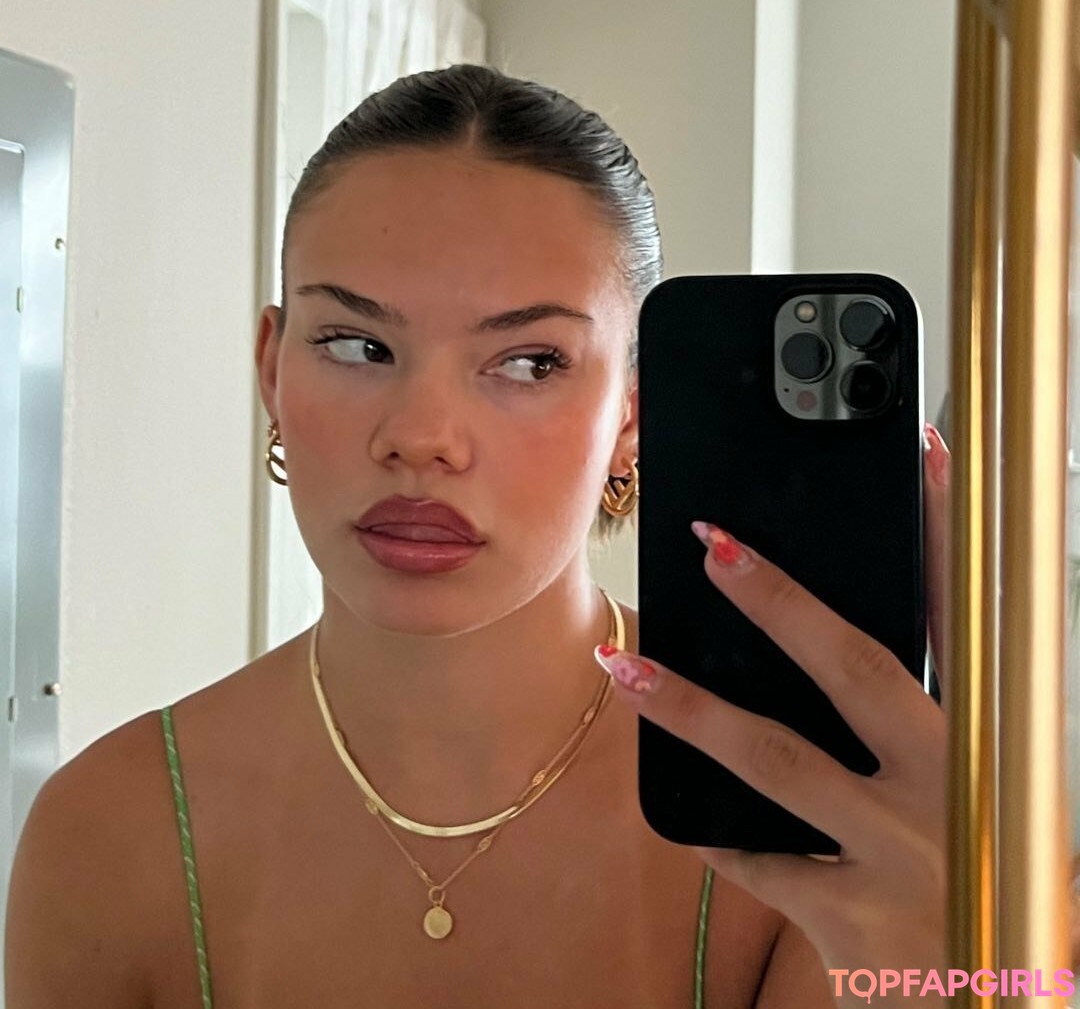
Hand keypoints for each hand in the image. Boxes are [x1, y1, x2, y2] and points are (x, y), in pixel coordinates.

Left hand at [595, 424, 950, 1002]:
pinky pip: (757, 860)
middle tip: (712, 544)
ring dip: (689, 707)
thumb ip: (932, 735)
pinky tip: (677, 808)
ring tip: (622, 666)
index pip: (966, 621)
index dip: (940, 532)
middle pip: (856, 672)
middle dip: (781, 602)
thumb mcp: (993, 800)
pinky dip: (715, 832)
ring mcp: (900, 858)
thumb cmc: (1006, 889)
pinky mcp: (853, 924)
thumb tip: (860, 665)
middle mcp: (953, 793)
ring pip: (774, 762)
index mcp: (995, 749)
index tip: (911, 454)